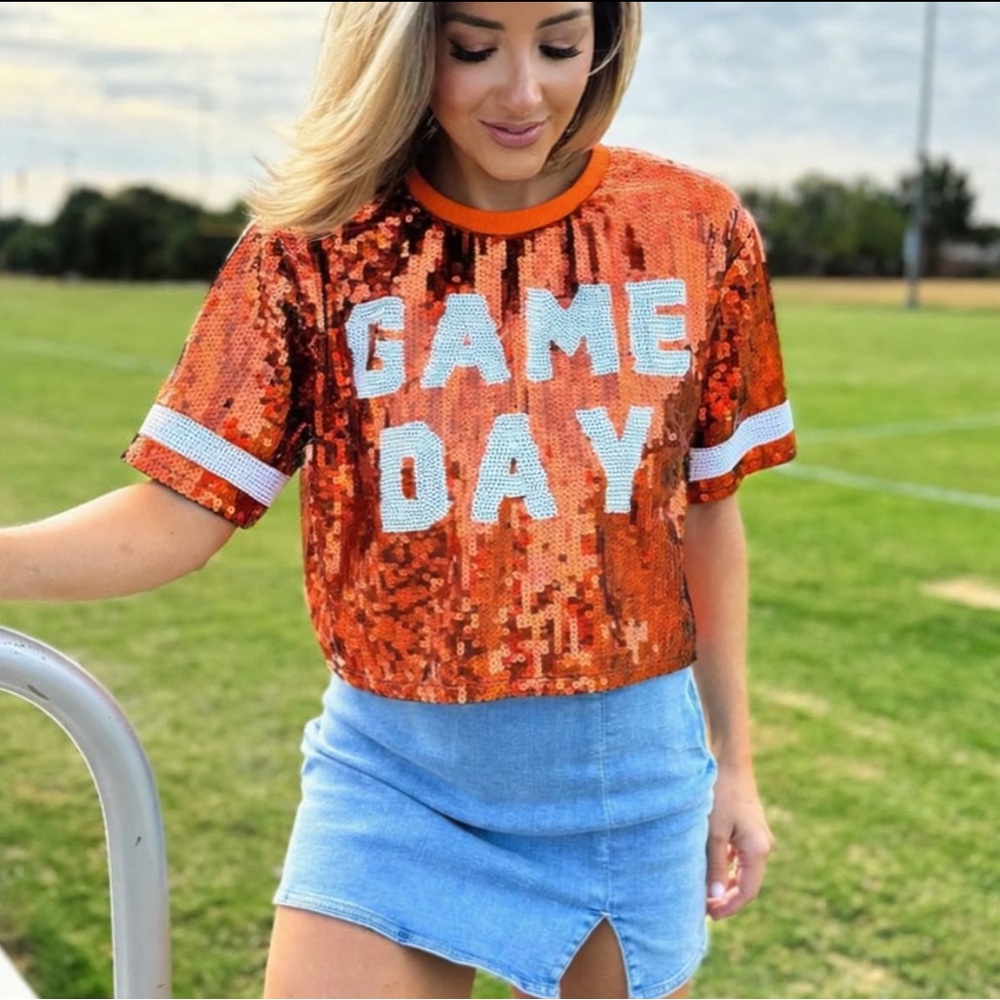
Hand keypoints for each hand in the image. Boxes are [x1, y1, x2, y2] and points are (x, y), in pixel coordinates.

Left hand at [705, 763, 772, 919]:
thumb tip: (715, 897)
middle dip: (727, 897)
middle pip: (747, 883)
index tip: (710, 915)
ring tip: (703, 892)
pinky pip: (738, 856)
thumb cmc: (720, 794)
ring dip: (725, 882)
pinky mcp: (747, 829)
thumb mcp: (714, 831)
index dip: (730, 906)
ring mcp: (756, 837)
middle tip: (704, 908)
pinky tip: (708, 868)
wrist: (729, 761)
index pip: (748, 891)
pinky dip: (725, 866)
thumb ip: (714, 865)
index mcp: (758, 849)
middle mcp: (762, 845)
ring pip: (742, 870)